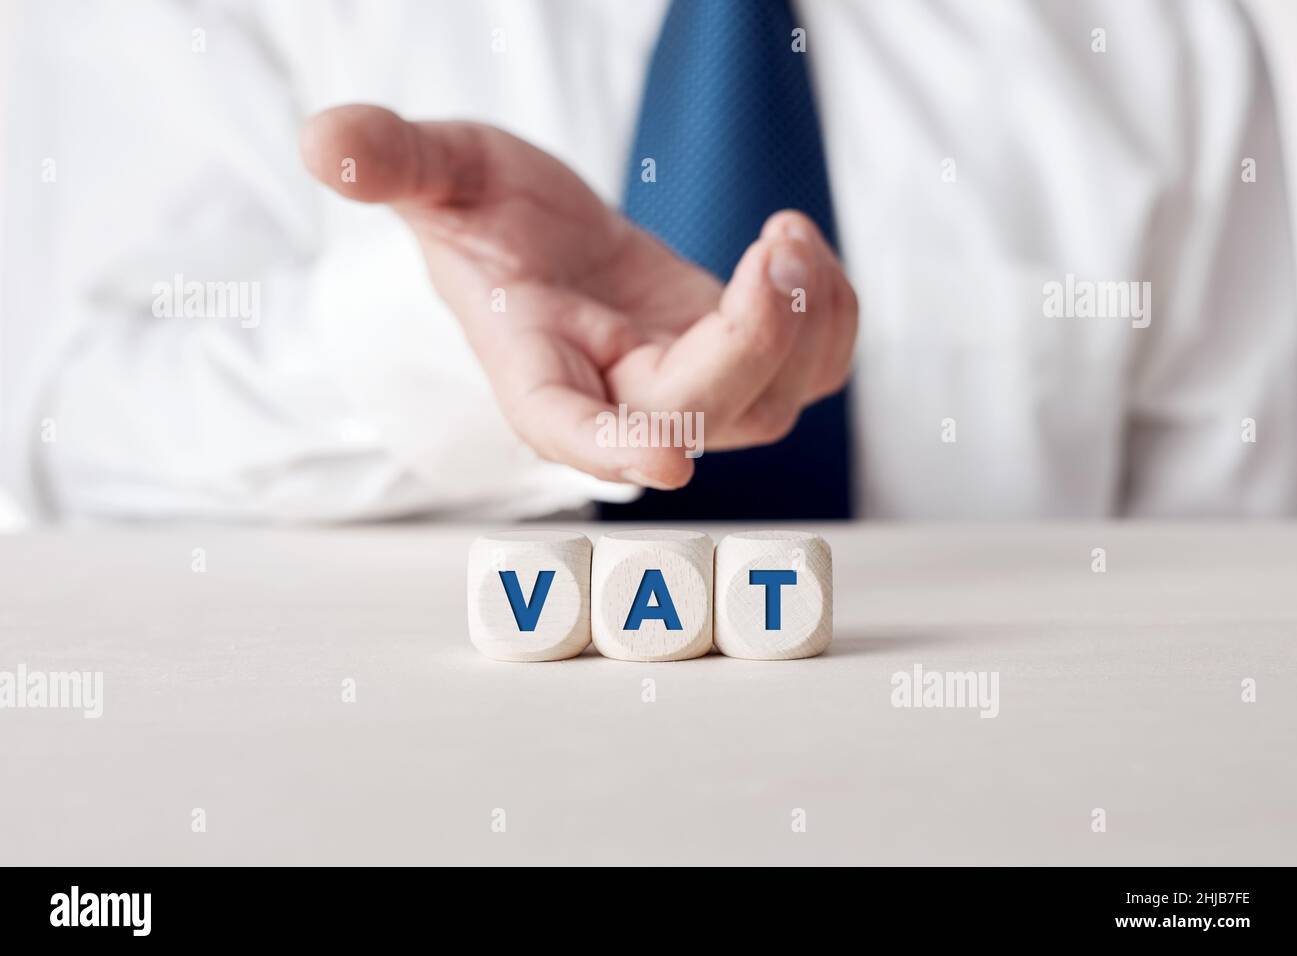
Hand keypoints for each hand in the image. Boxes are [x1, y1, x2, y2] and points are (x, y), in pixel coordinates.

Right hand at [300, 105, 856, 489]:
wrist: (538, 240)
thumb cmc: (483, 217)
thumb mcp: (438, 173)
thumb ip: (392, 162)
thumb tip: (324, 141)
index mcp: (536, 379)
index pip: (571, 430)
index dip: (615, 448)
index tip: (664, 456)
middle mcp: (618, 402)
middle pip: (703, 413)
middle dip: (753, 337)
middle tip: (777, 242)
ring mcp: (685, 389)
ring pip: (773, 403)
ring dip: (806, 327)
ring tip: (788, 236)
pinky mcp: (735, 359)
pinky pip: (807, 368)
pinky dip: (828, 319)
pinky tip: (801, 252)